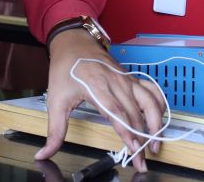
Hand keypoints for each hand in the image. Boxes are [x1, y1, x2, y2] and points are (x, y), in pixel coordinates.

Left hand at [37, 29, 164, 172]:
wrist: (74, 42)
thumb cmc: (65, 68)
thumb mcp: (56, 99)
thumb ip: (54, 131)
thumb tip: (44, 153)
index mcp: (97, 86)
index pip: (116, 112)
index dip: (127, 131)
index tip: (134, 148)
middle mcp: (117, 82)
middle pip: (135, 113)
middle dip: (142, 139)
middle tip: (143, 161)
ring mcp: (127, 79)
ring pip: (149, 102)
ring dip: (156, 124)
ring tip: (155, 145)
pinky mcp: (132, 78)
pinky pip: (152, 91)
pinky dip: (160, 105)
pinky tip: (159, 120)